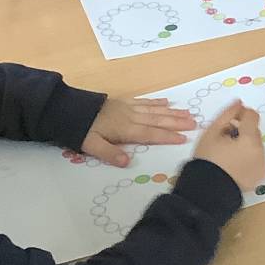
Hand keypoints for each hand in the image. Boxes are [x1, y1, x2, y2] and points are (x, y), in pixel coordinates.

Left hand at [80, 96, 197, 166]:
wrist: (70, 109)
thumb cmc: (82, 130)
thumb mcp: (91, 146)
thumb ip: (110, 154)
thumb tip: (128, 162)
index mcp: (126, 129)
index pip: (150, 134)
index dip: (167, 136)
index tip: (184, 138)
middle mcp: (131, 117)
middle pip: (158, 120)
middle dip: (177, 122)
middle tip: (195, 122)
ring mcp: (129, 108)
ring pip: (155, 110)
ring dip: (172, 112)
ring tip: (187, 113)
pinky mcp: (124, 102)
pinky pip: (145, 101)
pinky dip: (157, 102)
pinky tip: (167, 102)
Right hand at [191, 100, 264, 191]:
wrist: (207, 192)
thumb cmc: (207, 160)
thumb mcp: (211, 133)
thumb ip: (227, 114)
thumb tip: (238, 103)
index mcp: (249, 139)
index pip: (252, 116)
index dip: (241, 114)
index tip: (230, 120)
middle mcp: (260, 151)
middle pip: (254, 132)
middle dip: (242, 132)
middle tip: (223, 140)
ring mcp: (261, 165)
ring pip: (255, 146)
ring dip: (245, 146)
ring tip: (226, 155)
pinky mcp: (260, 176)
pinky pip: (256, 161)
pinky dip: (248, 159)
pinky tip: (233, 165)